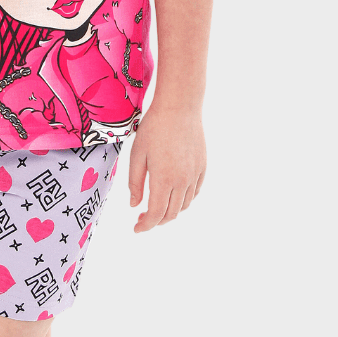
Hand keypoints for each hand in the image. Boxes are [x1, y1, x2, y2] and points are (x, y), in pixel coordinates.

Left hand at [127, 104, 206, 231]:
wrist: (179, 107)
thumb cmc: (154, 128)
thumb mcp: (137, 154)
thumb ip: (135, 182)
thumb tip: (135, 206)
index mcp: (164, 179)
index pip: (156, 214)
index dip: (146, 225)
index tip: (137, 229)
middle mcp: (182, 181)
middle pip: (171, 213)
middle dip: (157, 221)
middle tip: (143, 218)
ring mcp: (195, 175)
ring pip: (184, 205)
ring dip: (171, 211)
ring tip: (157, 205)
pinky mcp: (202, 167)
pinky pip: (194, 191)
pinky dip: (184, 199)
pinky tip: (174, 193)